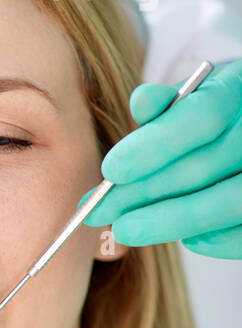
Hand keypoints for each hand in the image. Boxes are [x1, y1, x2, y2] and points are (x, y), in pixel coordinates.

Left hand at [78, 58, 241, 257]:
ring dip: (170, 221)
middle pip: (204, 167)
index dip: (154, 146)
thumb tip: (141, 103)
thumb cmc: (215, 110)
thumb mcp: (194, 95)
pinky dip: (216, 240)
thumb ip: (167, 105)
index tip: (110, 171)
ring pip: (227, 202)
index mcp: (240, 88)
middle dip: (145, 192)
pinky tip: (186, 239)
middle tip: (99, 210)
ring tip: (125, 229)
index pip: (202, 116)